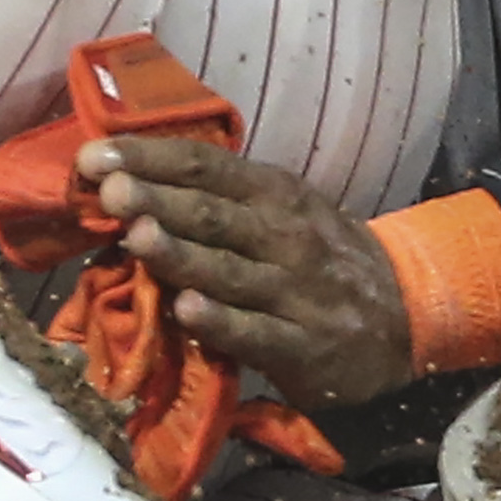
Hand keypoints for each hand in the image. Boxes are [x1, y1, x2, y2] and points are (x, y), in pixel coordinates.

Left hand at [90, 132, 417, 413]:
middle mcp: (285, 235)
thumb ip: (220, 204)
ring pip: (229, 270)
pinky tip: (188, 311)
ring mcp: (295, 291)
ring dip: (182, 254)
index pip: (206, 167)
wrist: (406, 314)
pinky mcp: (302, 345)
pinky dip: (222, 321)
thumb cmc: (321, 256)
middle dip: (157, 199)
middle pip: (212, 213)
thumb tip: (131, 188)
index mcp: (275, 193)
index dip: (150, 158)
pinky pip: (255, 332)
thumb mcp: (283, 213)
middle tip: (108, 188)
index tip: (94, 155)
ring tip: (138, 237)